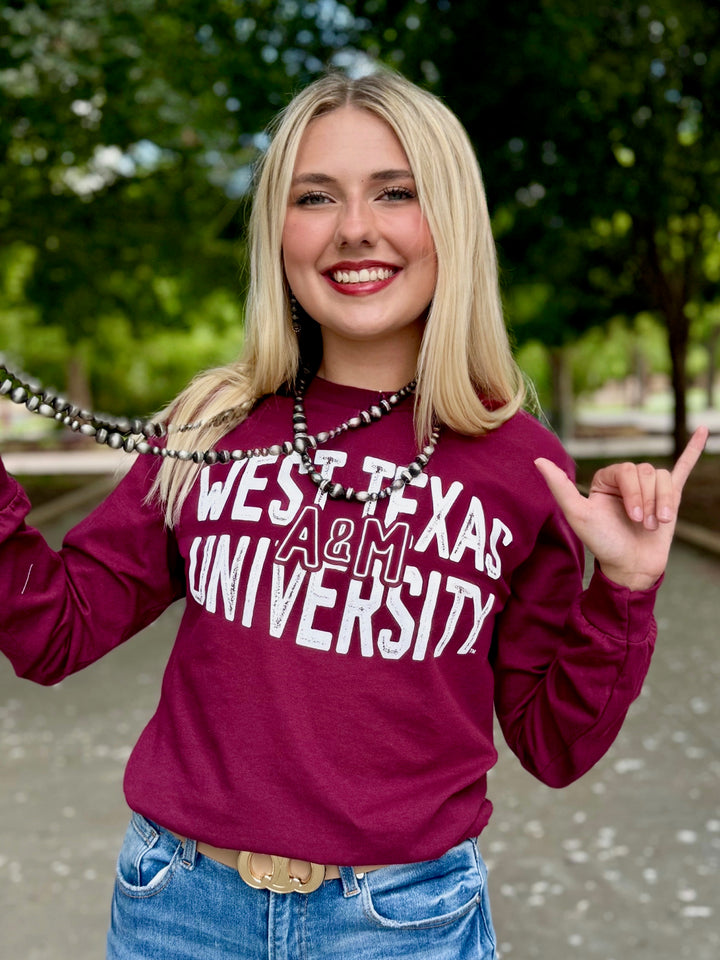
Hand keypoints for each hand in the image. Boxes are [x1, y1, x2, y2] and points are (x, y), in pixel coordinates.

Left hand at [534, 427, 708, 589]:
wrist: (630, 567)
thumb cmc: (603, 543)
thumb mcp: (578, 515)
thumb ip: (560, 487)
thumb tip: (538, 461)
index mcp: (607, 480)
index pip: (627, 470)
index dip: (634, 493)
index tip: (634, 518)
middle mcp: (628, 480)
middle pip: (647, 472)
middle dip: (648, 500)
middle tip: (644, 524)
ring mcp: (649, 488)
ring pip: (664, 477)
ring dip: (664, 502)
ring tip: (658, 523)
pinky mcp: (669, 496)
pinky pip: (682, 467)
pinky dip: (692, 448)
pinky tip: (702, 430)